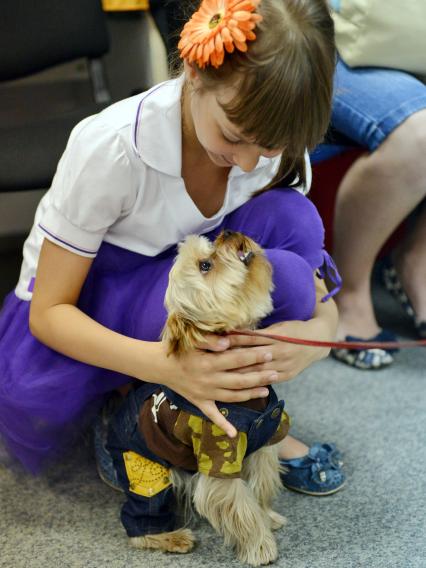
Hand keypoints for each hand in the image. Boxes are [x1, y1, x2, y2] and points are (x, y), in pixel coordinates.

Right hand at [157, 334, 277, 437]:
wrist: (158, 364)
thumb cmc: (178, 348)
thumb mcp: (192, 340)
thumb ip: (210, 340)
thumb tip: (228, 343)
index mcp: (208, 363)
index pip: (237, 359)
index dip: (254, 357)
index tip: (269, 354)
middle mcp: (208, 380)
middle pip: (239, 379)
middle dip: (259, 376)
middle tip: (276, 373)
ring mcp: (205, 393)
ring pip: (232, 396)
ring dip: (250, 394)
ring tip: (266, 391)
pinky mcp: (199, 402)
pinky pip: (212, 415)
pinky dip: (223, 425)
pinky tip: (235, 434)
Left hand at [227, 318, 332, 381]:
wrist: (318, 342)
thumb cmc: (294, 330)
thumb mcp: (278, 327)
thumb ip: (260, 333)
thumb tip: (236, 333)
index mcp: (277, 337)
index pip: (251, 339)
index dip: (234, 341)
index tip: (219, 342)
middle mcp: (280, 352)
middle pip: (252, 357)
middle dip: (233, 359)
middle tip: (215, 361)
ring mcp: (284, 365)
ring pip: (258, 371)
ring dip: (240, 373)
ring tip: (223, 375)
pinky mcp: (287, 375)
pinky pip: (267, 380)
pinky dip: (254, 383)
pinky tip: (239, 386)